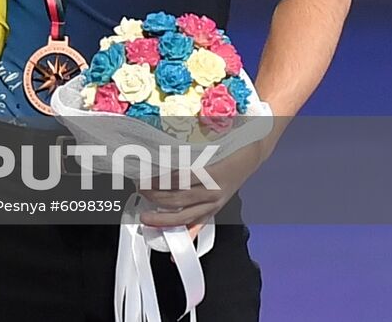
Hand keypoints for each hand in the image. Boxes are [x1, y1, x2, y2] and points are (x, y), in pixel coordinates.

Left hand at [139, 139, 267, 237]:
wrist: (251, 156)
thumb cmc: (230, 147)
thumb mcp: (208, 145)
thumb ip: (186, 152)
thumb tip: (160, 153)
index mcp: (210, 173)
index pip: (178, 180)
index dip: (158, 182)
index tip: (143, 180)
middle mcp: (213, 191)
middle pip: (179, 199)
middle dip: (156, 198)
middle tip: (140, 193)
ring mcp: (215, 203)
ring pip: (187, 216)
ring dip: (165, 219)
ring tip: (147, 218)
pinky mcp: (216, 210)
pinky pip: (199, 225)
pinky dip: (188, 235)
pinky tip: (177, 245)